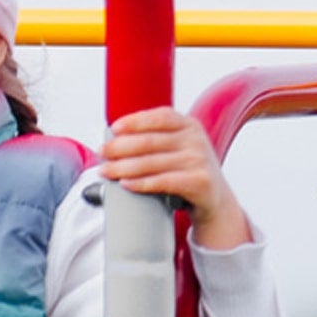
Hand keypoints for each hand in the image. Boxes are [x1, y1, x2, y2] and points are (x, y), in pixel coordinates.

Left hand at [98, 107, 252, 250]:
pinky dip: (141, 183)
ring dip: (123, 168)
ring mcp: (199, 160)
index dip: (135, 121)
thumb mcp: (178, 148)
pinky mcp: (199, 181)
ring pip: (152, 163)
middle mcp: (195, 140)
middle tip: (102, 153)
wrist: (215, 200)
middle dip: (120, 147)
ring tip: (106, 171)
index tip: (114, 128)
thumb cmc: (187, 172)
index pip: (160, 117)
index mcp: (189, 125)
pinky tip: (126, 184)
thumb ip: (154, 140)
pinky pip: (163, 181)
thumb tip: (114, 141)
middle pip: (149, 141)